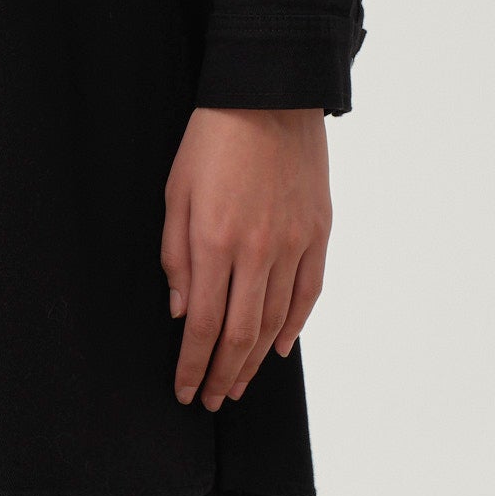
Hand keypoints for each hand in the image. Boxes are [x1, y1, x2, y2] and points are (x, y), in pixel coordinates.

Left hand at [161, 108, 329, 410]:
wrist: (270, 95)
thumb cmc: (213, 140)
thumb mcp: (176, 193)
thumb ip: (175, 256)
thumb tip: (181, 310)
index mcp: (214, 242)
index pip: (202, 325)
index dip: (193, 365)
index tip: (185, 390)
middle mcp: (257, 251)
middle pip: (240, 334)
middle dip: (223, 375)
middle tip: (212, 401)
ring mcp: (293, 244)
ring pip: (275, 322)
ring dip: (255, 360)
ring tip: (239, 383)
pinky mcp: (319, 233)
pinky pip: (308, 293)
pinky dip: (294, 326)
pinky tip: (280, 347)